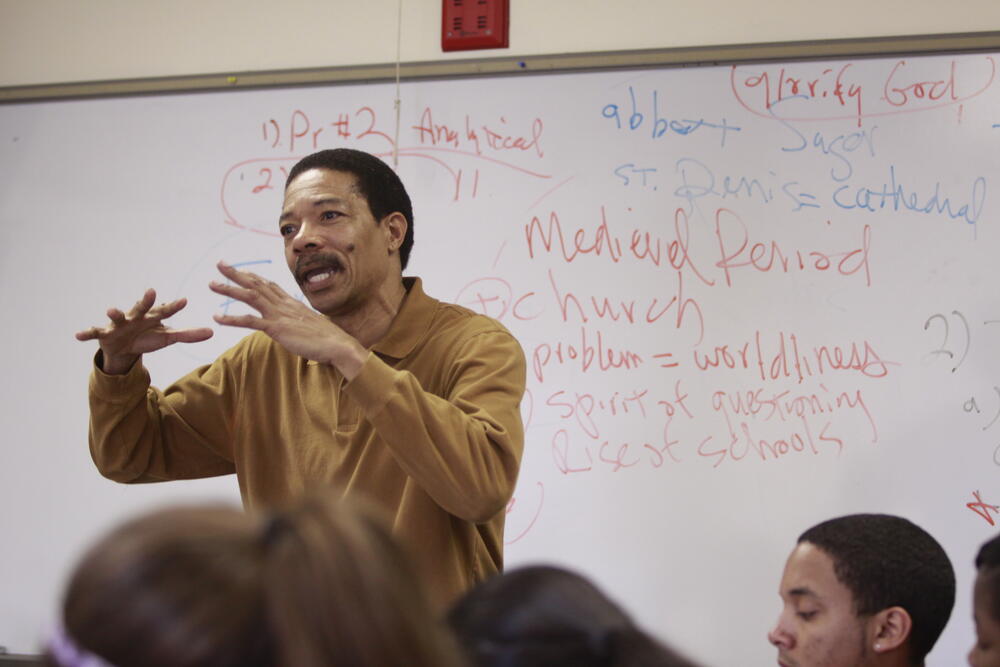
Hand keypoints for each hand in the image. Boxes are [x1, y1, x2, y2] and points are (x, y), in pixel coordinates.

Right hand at [75, 289, 213, 373]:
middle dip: (146, 300)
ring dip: (115, 313)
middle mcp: (135, 317)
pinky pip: (93, 333)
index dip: (175, 306)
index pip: (165, 311)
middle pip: (142, 307)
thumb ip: (188, 335)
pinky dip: (86, 333)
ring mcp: (118, 324)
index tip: (185, 301)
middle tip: (152, 291)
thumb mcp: (168, 338)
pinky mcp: (103, 334)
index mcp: (151, 317)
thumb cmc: (147, 337)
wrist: (123, 347)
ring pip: (117, 317)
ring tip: (111, 310)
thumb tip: (212, 332)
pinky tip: (77, 336)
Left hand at [209, 262, 366, 377]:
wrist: (338, 345)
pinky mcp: (277, 328)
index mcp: (292, 303)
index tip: (241, 270)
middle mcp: (284, 305)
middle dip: (237, 274)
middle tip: (220, 264)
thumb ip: (300, 323)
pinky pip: (250, 321)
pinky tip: (217, 318)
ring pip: (250, 296)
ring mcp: (280, 315)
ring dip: (230, 289)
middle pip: (257, 284)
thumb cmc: (329, 339)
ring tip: (212, 284)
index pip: (269, 285)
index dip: (254, 277)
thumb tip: (297, 326)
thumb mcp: (312, 326)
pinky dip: (232, 319)